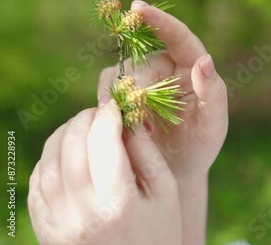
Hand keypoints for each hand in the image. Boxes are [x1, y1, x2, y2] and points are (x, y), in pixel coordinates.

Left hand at [28, 100, 181, 244]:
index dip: (108, 113)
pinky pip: (37, 182)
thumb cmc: (158, 234)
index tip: (115, 105)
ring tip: (82, 129)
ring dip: (64, 134)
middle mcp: (81, 213)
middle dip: (85, 118)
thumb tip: (125, 116)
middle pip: (72, 144)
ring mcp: (58, 223)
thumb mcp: (165, 191)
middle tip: (98, 113)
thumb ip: (145, 150)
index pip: (103, 139)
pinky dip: (48, 159)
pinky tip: (66, 155)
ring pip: (48, 159)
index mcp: (117, 203)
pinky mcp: (45, 230)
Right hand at [98, 0, 228, 243]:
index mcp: (189, 65)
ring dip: (123, 98)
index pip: (176, 35)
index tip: (137, 7)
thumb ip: (214, 94)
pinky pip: (106, 88)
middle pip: (141, 59)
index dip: (158, 19)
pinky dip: (109, 105)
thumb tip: (205, 61)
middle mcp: (163, 66)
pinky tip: (121, 126)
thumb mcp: (213, 126)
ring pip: (119, 72)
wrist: (171, 171)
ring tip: (138, 129)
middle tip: (142, 118)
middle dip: (138, 85)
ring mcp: (138, 78)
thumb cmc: (197, 147)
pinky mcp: (119, 92)